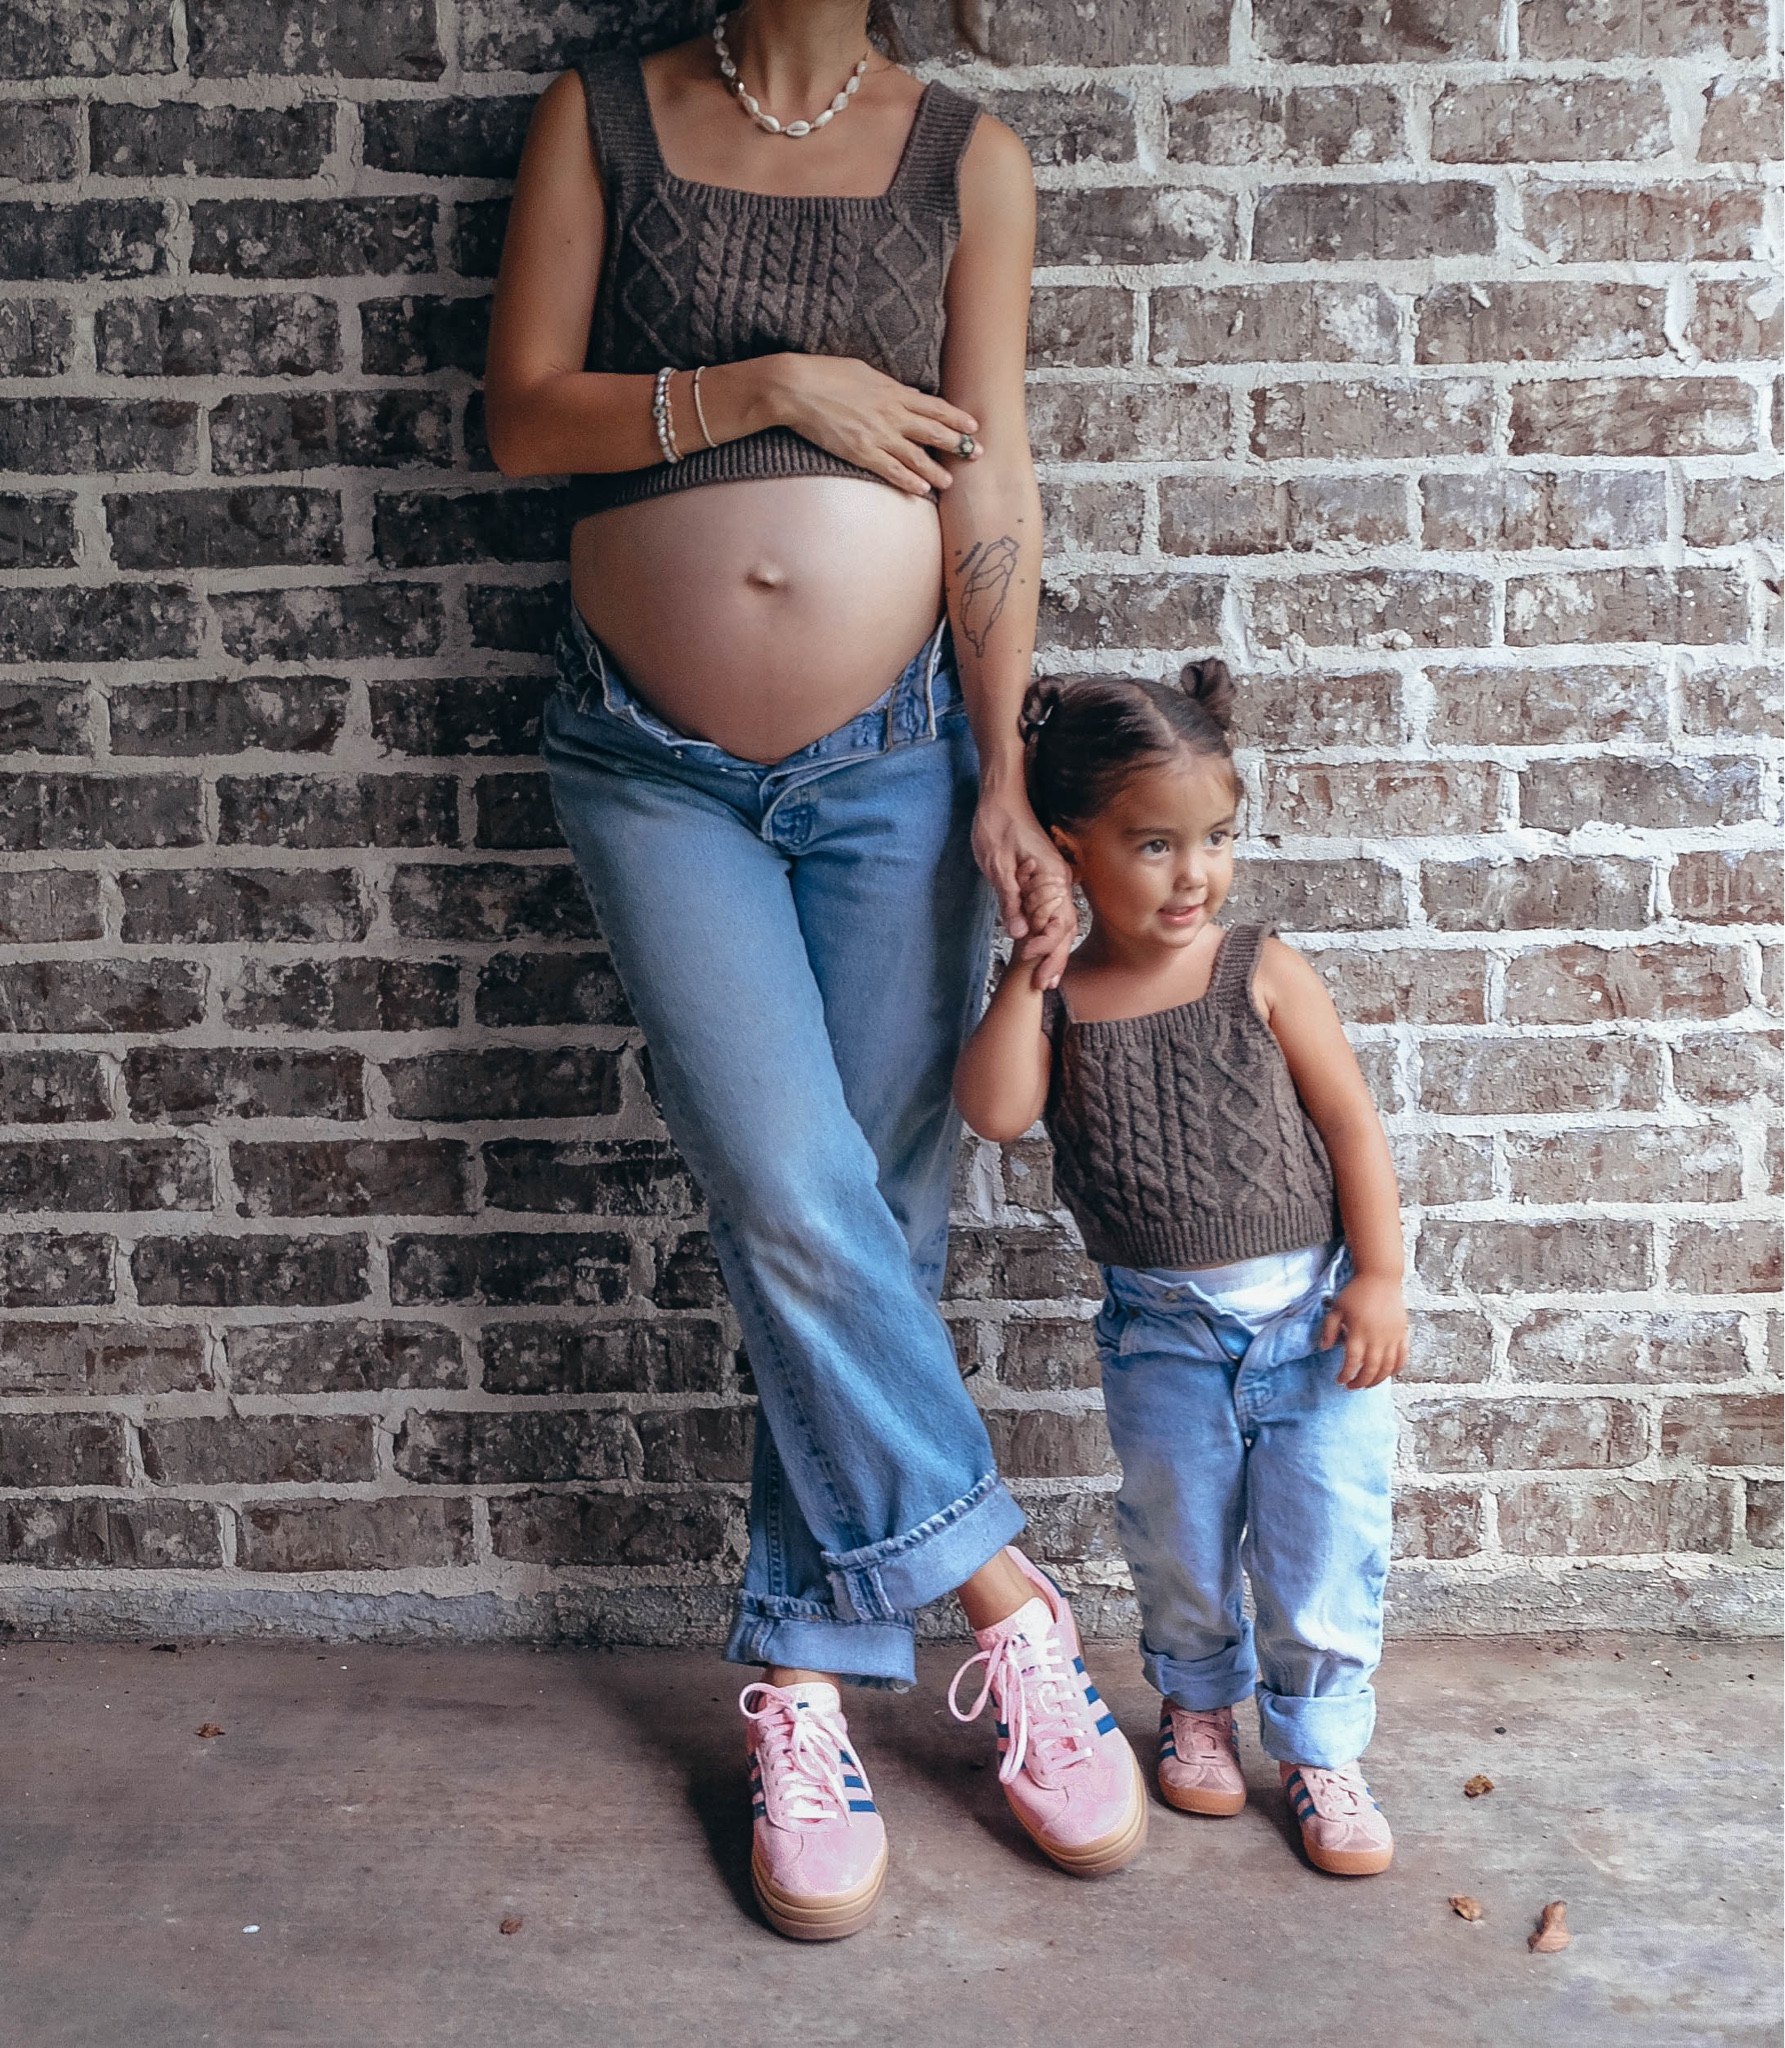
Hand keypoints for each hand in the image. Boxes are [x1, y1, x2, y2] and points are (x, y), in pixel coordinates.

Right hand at [766, 354, 980, 495]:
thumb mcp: (863, 372)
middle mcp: (891, 414)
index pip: (934, 406)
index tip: (973, 426)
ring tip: (950, 482)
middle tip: (976, 455)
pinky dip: (909, 481)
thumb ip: (886, 387)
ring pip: (916, 456)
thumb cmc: (825, 374)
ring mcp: (878, 435)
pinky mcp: (861, 452)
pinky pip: (892, 471)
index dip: (956, 418)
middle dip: (957, 445)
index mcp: (892, 391)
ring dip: (936, 471)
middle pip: (933, 432)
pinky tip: (922, 490)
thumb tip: (902, 395)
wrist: (797, 387)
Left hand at [972, 792, 1073, 984]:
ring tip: (1045, 977)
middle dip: (1055, 958)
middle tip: (1043, 985)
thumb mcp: (997, 864)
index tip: (1033, 964)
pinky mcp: (1043, 879)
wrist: (1001, 794)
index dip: (1048, 947)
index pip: (1058, 922)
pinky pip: (1052, 912)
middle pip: (1064, 927)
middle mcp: (1059, 880)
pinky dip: (1048, 934)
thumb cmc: (997, 823)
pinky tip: (1040, 951)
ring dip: (1054, 950)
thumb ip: (1011, 900)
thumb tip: (1021, 935)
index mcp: (1051, 877)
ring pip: (1061, 922)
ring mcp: (1053, 880)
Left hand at [1319, 1273, 1408, 1390]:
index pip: (1352, 1362)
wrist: (1380, 1278)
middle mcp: (1377, 1338)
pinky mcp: (1403, 1334)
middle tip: (1352, 1386)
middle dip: (1360, 1382)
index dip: (1345, 1375)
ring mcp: (1392, 1337)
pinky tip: (1388, 1373)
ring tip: (1367, 1384)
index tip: (1339, 1380)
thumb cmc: (1357, 1292)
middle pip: (1371, 1369)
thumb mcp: (1336, 1309)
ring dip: (1377, 1380)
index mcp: (1359, 1332)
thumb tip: (1323, 1348)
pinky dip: (1396, 1369)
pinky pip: (1402, 1357)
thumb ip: (1328, 1329)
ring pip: (1388, 1368)